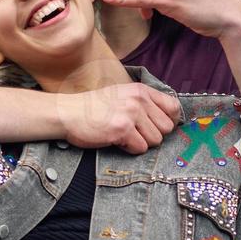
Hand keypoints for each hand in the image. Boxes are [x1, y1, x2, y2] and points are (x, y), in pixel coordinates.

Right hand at [56, 84, 180, 153]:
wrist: (67, 113)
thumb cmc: (93, 108)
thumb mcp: (121, 95)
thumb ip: (143, 102)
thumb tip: (169, 120)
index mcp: (141, 90)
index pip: (173, 107)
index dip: (168, 121)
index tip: (156, 126)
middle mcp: (138, 100)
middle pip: (166, 128)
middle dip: (153, 134)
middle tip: (135, 133)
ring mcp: (130, 114)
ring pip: (155, 140)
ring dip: (140, 143)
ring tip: (123, 135)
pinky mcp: (122, 130)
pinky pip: (140, 148)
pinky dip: (129, 149)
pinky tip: (115, 140)